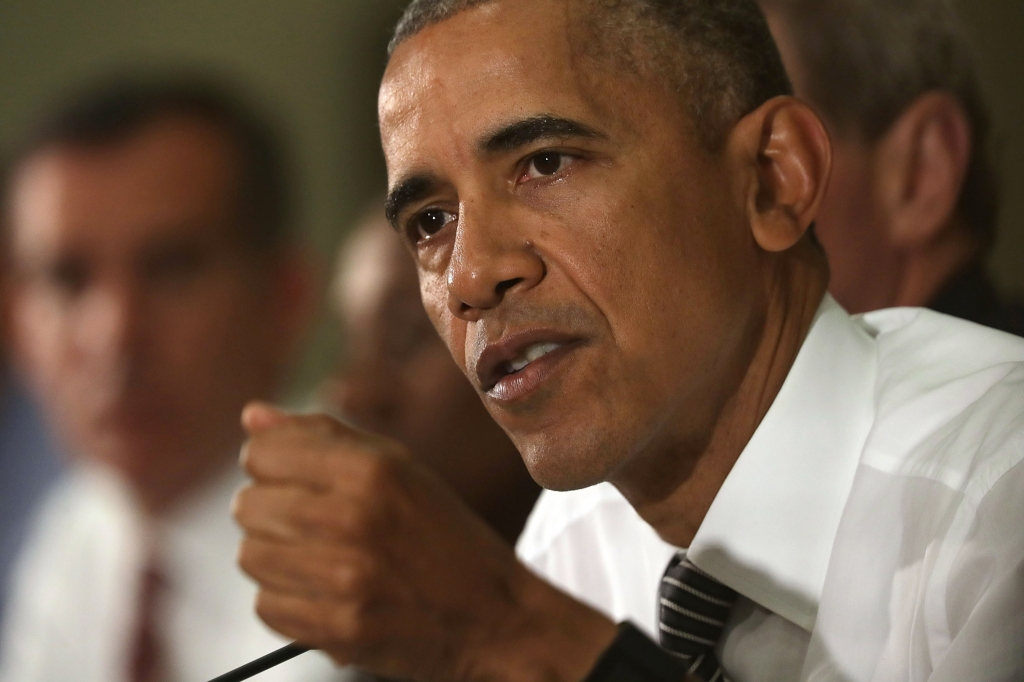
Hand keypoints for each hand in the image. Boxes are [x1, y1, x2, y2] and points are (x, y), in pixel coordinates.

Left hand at [233, 403, 616, 681]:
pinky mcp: (341, 628)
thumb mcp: (397, 467)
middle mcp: (356, 516)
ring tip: (320, 561)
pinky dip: (288, 602)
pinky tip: (325, 594)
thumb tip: (250, 416)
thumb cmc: (441, 534)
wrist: (495, 616)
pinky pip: (266, 607)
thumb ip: (322, 436)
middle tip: (310, 525)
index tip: (294, 479)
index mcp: (372, 467)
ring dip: (276, 559)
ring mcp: (347, 577)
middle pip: (247, 505)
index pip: (261, 452)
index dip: (270, 465)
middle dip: (269, 513)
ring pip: (250, 556)